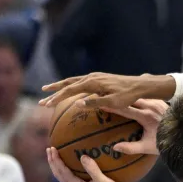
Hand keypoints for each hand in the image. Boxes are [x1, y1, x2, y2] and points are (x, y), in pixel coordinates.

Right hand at [40, 72, 175, 109]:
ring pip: (73, 81)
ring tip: (49, 91)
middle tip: (41, 101)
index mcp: (93, 82)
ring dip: (60, 87)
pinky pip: (81, 82)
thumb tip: (77, 104)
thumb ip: (96, 103)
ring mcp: (95, 77)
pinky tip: (69, 92)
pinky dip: (71, 87)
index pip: (70, 90)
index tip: (46, 105)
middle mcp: (92, 77)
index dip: (57, 97)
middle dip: (54, 92)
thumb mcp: (114, 102)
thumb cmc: (129, 96)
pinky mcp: (100, 79)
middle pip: (68, 84)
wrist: (141, 85)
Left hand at [46, 147, 128, 181]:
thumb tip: (82, 156)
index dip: (56, 160)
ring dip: (57, 167)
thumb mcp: (103, 181)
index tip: (52, 148)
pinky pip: (69, 179)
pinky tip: (70, 166)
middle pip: (58, 175)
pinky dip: (65, 171)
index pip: (62, 171)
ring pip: (63, 178)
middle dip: (52, 162)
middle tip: (49, 150)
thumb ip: (92, 169)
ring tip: (55, 157)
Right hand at [101, 99, 168, 155]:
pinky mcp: (160, 100)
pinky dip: (135, 96)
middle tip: (104, 96)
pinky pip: (145, 95)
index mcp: (146, 116)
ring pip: (137, 95)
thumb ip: (131, 148)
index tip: (100, 103)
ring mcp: (156, 102)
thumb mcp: (148, 147)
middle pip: (129, 99)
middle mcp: (151, 106)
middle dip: (117, 97)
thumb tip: (115, 147)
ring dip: (126, 95)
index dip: (112, 106)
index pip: (125, 109)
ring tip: (114, 95)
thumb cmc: (165, 142)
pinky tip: (128, 96)